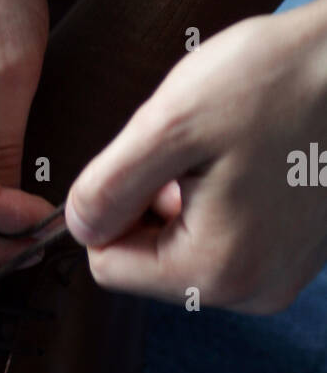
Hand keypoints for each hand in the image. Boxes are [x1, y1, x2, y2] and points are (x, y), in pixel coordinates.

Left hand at [65, 0, 326, 312]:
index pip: (108, 266)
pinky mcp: (294, 254)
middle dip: (151, 203)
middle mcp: (252, 291)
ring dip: (184, 197)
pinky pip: (225, 237)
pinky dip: (220, 198)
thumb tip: (78, 228)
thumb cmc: (279, 80)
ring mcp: (278, 276)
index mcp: (215, 271)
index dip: (111, 206)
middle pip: (146, 260)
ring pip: (183, 246)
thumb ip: (107, 187)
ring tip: (226, 148)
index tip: (150, 159)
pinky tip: (250, 157)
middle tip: (193, 148)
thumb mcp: (170, 124)